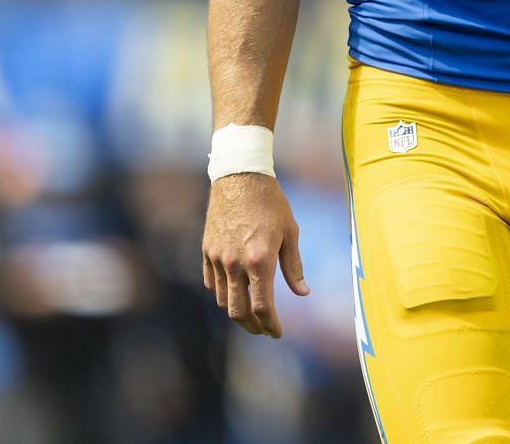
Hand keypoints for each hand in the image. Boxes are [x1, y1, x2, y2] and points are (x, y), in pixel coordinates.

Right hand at [202, 172, 307, 336]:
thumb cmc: (271, 202)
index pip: (263, 307)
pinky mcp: (206, 251)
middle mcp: (235, 264)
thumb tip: (303, 293)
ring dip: (237, 312)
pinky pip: (211, 283)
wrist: (240, 176)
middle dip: (252, 327)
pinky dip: (222, 293)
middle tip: (264, 330)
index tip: (277, 333)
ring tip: (251, 313)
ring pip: (222, 300)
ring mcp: (217, 258)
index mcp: (259, 260)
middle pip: (238, 312)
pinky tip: (234, 292)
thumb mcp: (290, 232)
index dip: (271, 325)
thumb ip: (294, 266)